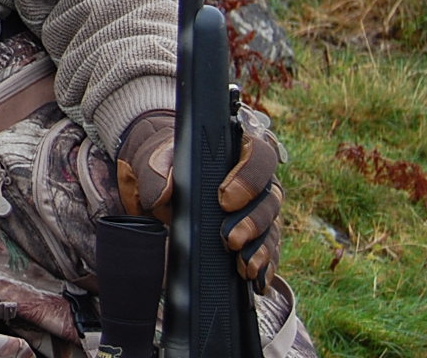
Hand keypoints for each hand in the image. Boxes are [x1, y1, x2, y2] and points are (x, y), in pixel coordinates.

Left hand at [115, 108, 283, 293]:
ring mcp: (260, 208)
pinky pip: (269, 251)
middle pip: (270, 198)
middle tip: (230, 239)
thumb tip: (163, 193)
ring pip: (272, 227)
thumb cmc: (165, 165)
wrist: (161, 183)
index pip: (257, 154)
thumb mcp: (154, 163)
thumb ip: (157, 171)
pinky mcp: (258, 235)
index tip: (223, 198)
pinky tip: (255, 278)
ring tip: (242, 265)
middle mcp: (256, 179)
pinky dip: (264, 265)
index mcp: (237, 149)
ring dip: (259, 248)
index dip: (247, 177)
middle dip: (252, 222)